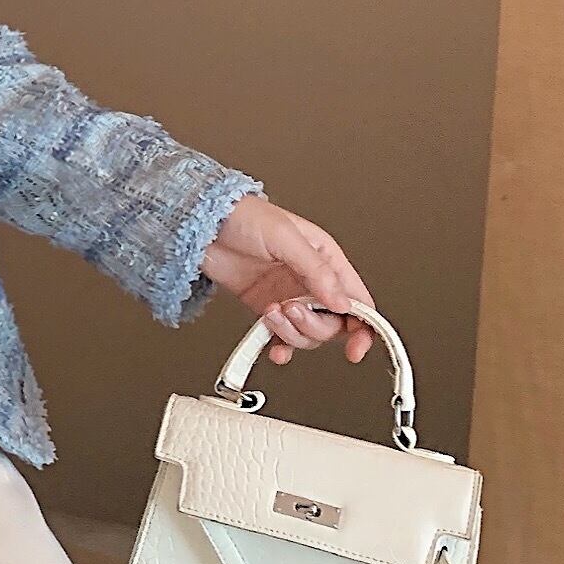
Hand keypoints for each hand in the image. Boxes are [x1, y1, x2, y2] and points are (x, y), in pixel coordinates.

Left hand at [198, 195, 376, 365]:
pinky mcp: (265, 307)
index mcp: (325, 258)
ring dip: (291, 332)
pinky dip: (279, 346)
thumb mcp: (285, 236)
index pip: (357, 298)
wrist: (201, 225)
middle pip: (332, 323)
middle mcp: (310, 280)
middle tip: (291, 310)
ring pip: (307, 333)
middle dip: (313, 324)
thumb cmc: (242, 215)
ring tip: (271, 313)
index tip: (356, 347)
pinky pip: (281, 337)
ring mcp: (288, 296)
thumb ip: (316, 270)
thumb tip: (342, 302)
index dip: (363, 325)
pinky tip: (273, 348)